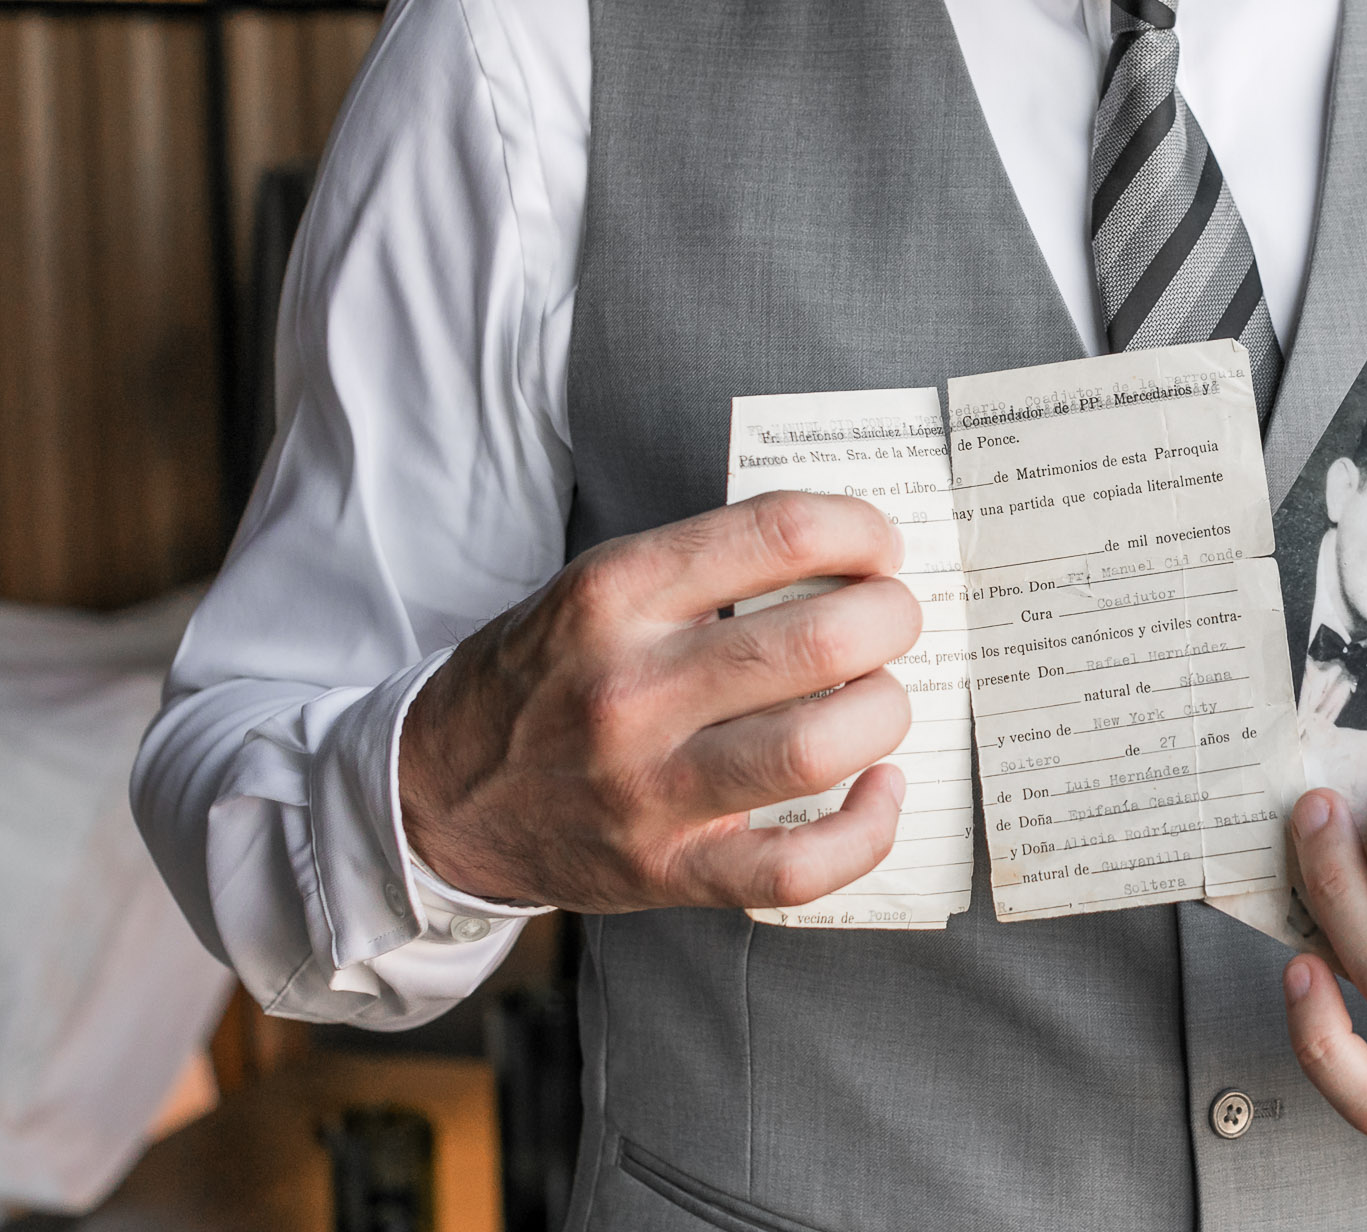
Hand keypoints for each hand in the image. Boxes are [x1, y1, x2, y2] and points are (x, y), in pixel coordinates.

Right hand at [398, 493, 921, 911]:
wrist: (438, 795)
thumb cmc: (546, 677)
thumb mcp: (598, 589)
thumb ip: (706, 568)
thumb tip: (847, 556)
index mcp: (615, 595)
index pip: (779, 533)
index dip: (859, 530)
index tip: (878, 545)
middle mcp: (631, 688)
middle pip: (823, 641)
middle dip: (892, 619)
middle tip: (893, 619)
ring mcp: (649, 788)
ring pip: (820, 747)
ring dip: (886, 712)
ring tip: (880, 696)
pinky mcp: (668, 870)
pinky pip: (799, 866)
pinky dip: (868, 828)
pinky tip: (881, 786)